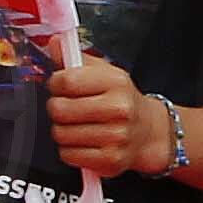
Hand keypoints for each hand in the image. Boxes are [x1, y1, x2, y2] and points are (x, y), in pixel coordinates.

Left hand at [47, 56, 156, 177]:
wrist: (148, 132)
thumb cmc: (121, 100)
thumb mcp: (105, 73)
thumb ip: (75, 59)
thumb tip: (54, 43)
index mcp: (116, 82)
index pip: (66, 81)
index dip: (55, 84)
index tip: (61, 86)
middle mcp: (119, 109)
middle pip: (59, 109)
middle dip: (58, 108)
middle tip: (69, 108)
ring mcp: (115, 136)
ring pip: (60, 134)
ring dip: (63, 130)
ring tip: (78, 126)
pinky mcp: (110, 159)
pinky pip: (68, 154)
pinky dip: (70, 150)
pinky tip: (83, 141)